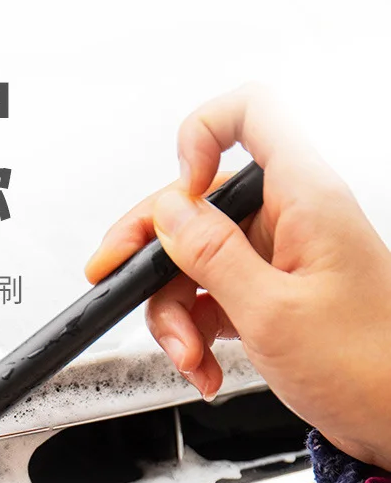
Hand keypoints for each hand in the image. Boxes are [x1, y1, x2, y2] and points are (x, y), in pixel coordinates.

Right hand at [85, 85, 390, 471]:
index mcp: (305, 199)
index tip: (175, 197)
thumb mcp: (272, 314)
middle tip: (119, 283)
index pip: (251, 114)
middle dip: (158, 255)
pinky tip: (205, 368)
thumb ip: (214, 257)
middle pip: (203, 207)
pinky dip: (199, 334)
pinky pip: (216, 298)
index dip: (200, 136)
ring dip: (178, 314)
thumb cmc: (364, 366)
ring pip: (200, 261)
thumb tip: (169, 212)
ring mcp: (283, 259)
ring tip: (189, 357)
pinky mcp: (274, 296)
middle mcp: (294, 219)